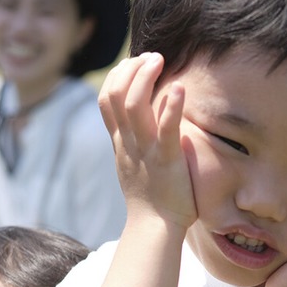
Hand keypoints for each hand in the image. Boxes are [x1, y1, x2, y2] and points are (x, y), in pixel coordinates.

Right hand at [98, 52, 195, 232]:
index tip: (137, 62)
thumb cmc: (151, 198)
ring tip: (160, 60)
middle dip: (131, 68)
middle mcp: (128, 142)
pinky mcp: (166, 161)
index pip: (106, 99)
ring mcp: (145, 151)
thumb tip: (146, 120)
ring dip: (146, 77)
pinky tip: (180, 89)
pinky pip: (165, 130)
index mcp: (121, 142)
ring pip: (134, 105)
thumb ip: (136, 141)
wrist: (154, 228)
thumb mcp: (134, 163)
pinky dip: (171, 107)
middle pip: (116, 94)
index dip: (118, 75)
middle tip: (153, 57)